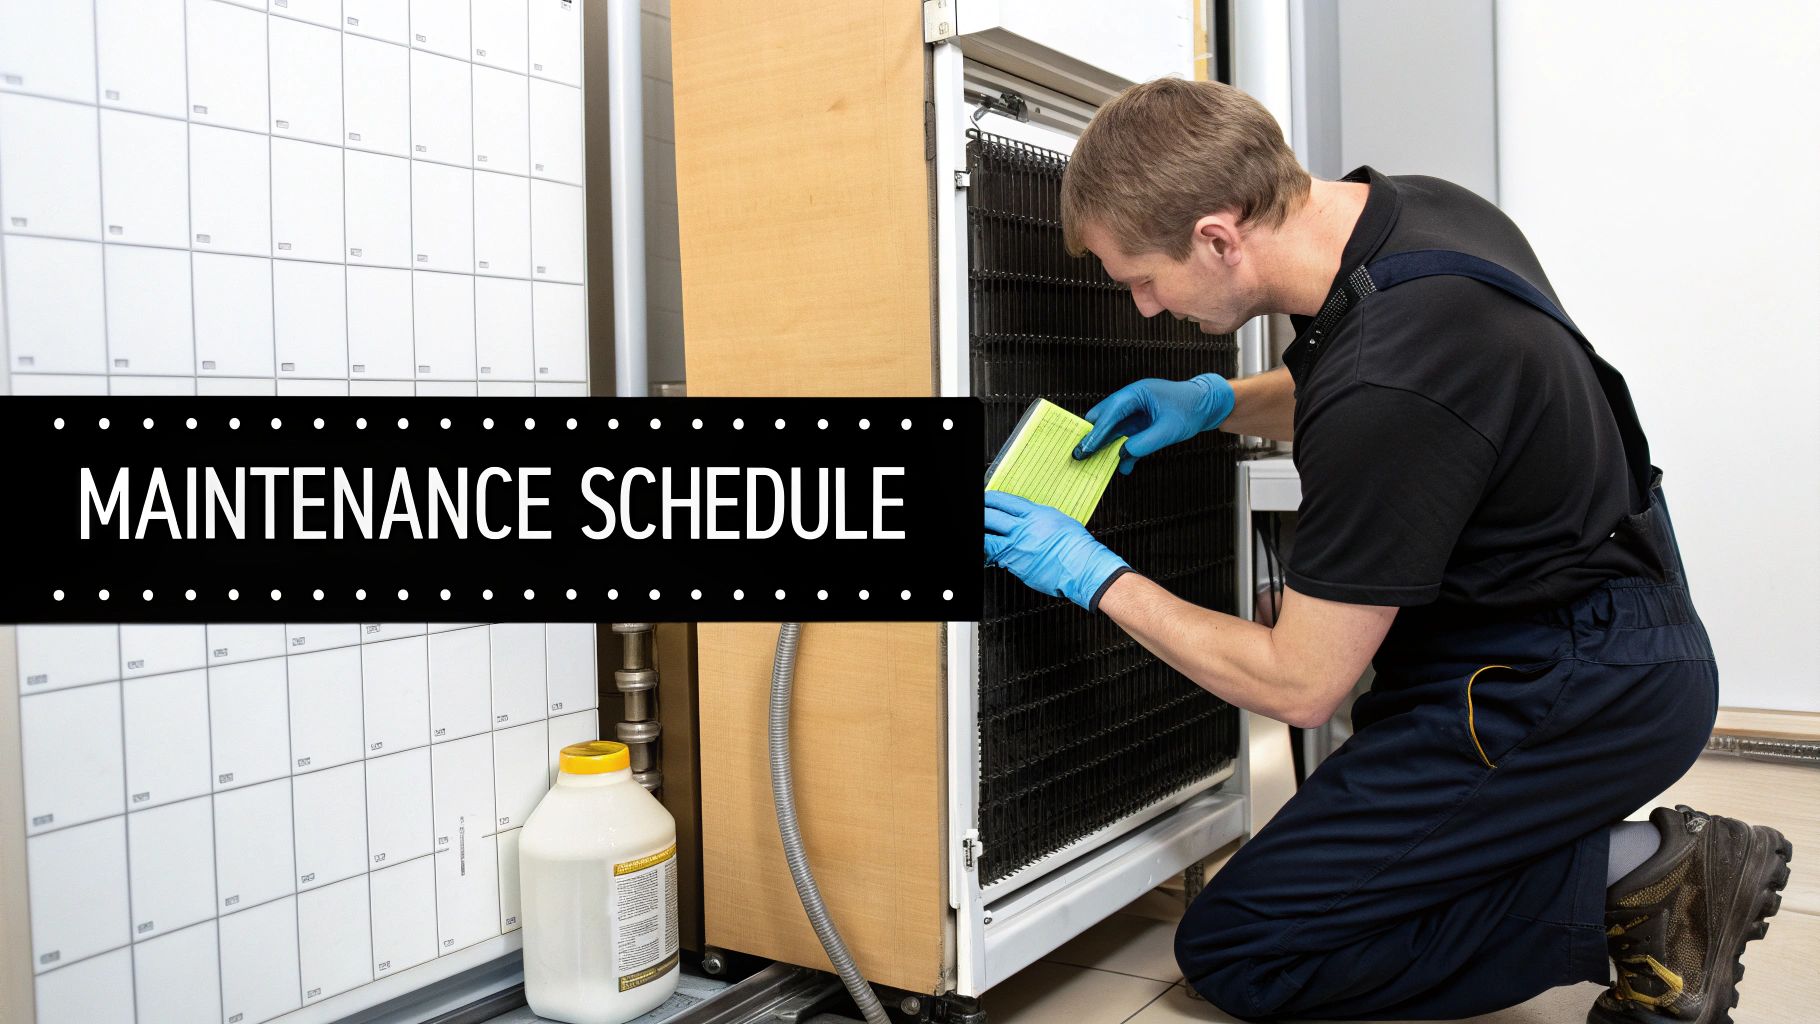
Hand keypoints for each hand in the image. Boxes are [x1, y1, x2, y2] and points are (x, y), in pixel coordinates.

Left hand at [984, 491, 1130, 610]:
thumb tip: (1022, 516)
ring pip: (987, 539)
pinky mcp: (1015, 566)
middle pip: (991, 516)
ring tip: (983, 532)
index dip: (991, 499)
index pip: (1004, 501)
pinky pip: (996, 557)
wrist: (1083, 568)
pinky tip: (990, 551)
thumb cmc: (1076, 546)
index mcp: (1035, 514)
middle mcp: (1023, 530)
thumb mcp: (1057, 519)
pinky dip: (990, 553)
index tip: (986, 499)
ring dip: (982, 534)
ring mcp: (1017, 549)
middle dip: (982, 513)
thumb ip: (1036, 516)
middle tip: (980, 513)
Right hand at [1073, 373, 1235, 474]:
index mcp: (1136, 393)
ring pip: (1111, 430)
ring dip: (1106, 447)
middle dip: (1093, 438)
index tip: (1083, 450)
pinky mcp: (1139, 424)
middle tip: (1080, 456)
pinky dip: (1121, 451)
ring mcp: (1134, 412)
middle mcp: (1130, 400)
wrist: (1206, 405)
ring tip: (1096, 465)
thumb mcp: (1169, 430)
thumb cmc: (1190, 410)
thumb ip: (1145, 443)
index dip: (1095, 433)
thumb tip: (1123, 454)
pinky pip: (1124, 438)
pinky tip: (1122, 466)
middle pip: (1103, 418)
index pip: (1109, 414)